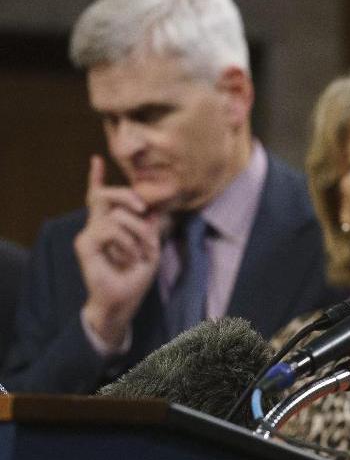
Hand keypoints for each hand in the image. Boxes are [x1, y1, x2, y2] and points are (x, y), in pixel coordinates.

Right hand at [75, 155, 163, 346]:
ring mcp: (88, 234)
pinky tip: (130, 256)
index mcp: (110, 224)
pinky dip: (126, 241)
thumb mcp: (151, 246)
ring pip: (115, 215)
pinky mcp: (84, 244)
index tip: (96, 158)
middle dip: (128, 195)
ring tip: (142, 251)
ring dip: (138, 231)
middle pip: (105, 195)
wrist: (124, 300)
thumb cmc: (136, 276)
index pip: (100, 196)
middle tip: (145, 209)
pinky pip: (109, 229)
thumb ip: (151, 226)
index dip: (96, 178)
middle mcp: (96, 226)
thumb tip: (154, 208)